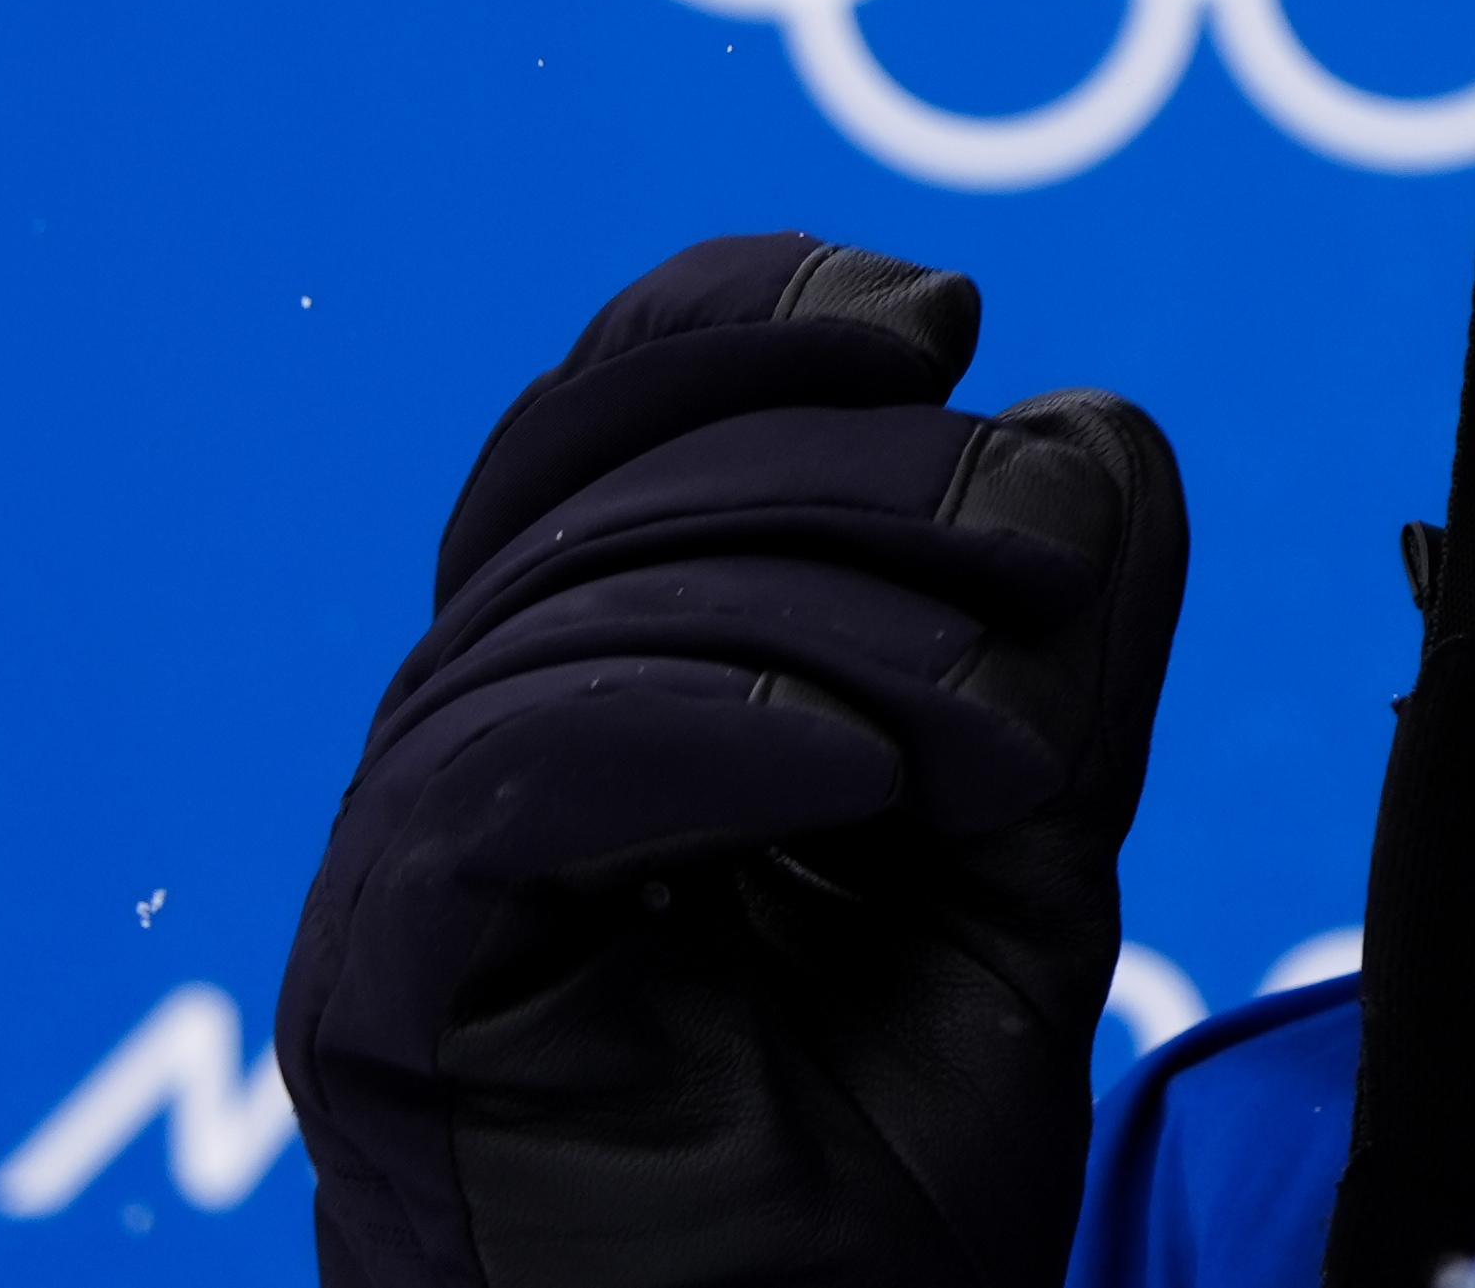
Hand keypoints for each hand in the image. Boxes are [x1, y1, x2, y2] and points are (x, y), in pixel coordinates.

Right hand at [277, 234, 1184, 1287]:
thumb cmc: (886, 1160)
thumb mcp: (1026, 847)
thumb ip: (1060, 644)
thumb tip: (1091, 428)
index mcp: (604, 672)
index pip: (618, 403)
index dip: (760, 318)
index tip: (945, 314)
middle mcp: (479, 736)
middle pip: (621, 479)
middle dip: (873, 478)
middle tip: (1049, 560)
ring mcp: (411, 855)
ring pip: (589, 608)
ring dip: (842, 627)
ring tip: (998, 743)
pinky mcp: (383, 974)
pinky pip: (518, 770)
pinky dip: (708, 725)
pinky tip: (854, 770)